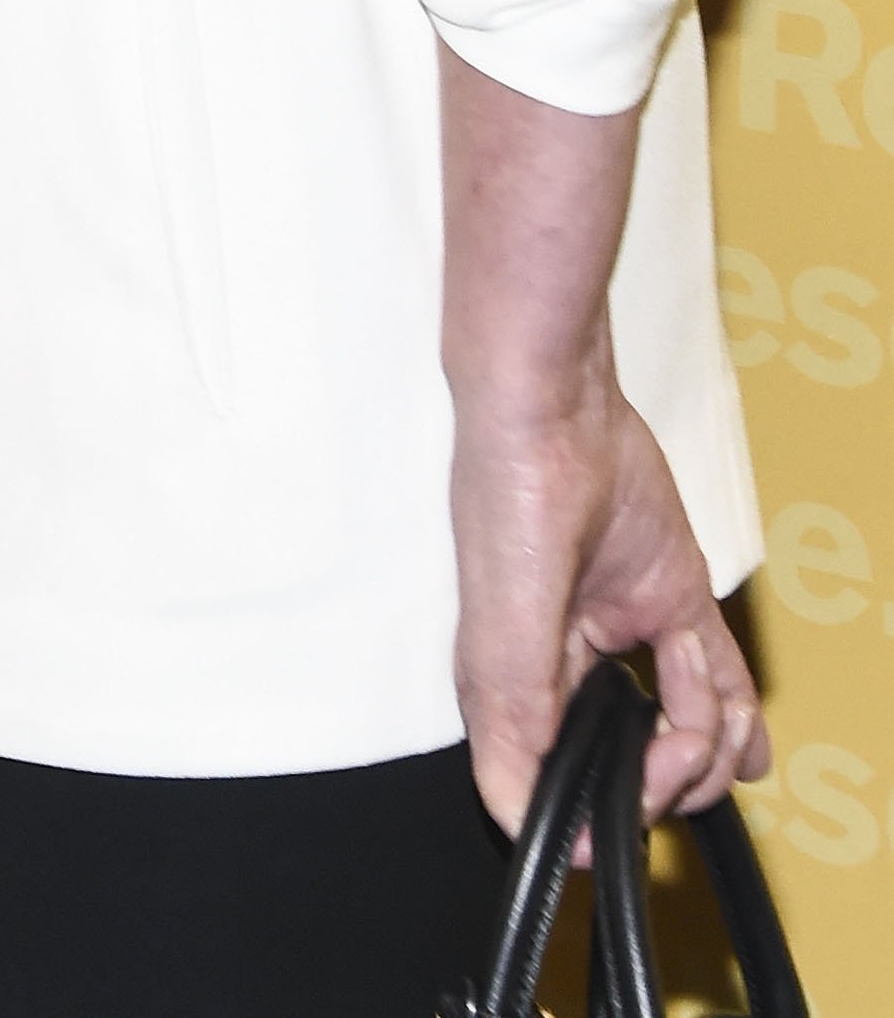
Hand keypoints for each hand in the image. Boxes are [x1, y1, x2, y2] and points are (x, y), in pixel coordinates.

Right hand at [449, 371, 764, 835]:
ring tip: (688, 684)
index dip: (602, 818)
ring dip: (709, 734)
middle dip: (670, 775)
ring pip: (689, 734)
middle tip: (672, 741)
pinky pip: (719, 678)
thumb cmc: (505, 510)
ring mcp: (625, 634)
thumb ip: (517, 735)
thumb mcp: (500, 644)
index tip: (627, 808)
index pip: (562, 793)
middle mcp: (570, 672)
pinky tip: (743, 736)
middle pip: (636, 773)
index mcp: (517, 691)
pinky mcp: (670, 599)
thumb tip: (539, 830)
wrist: (556, 414)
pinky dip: (738, 713)